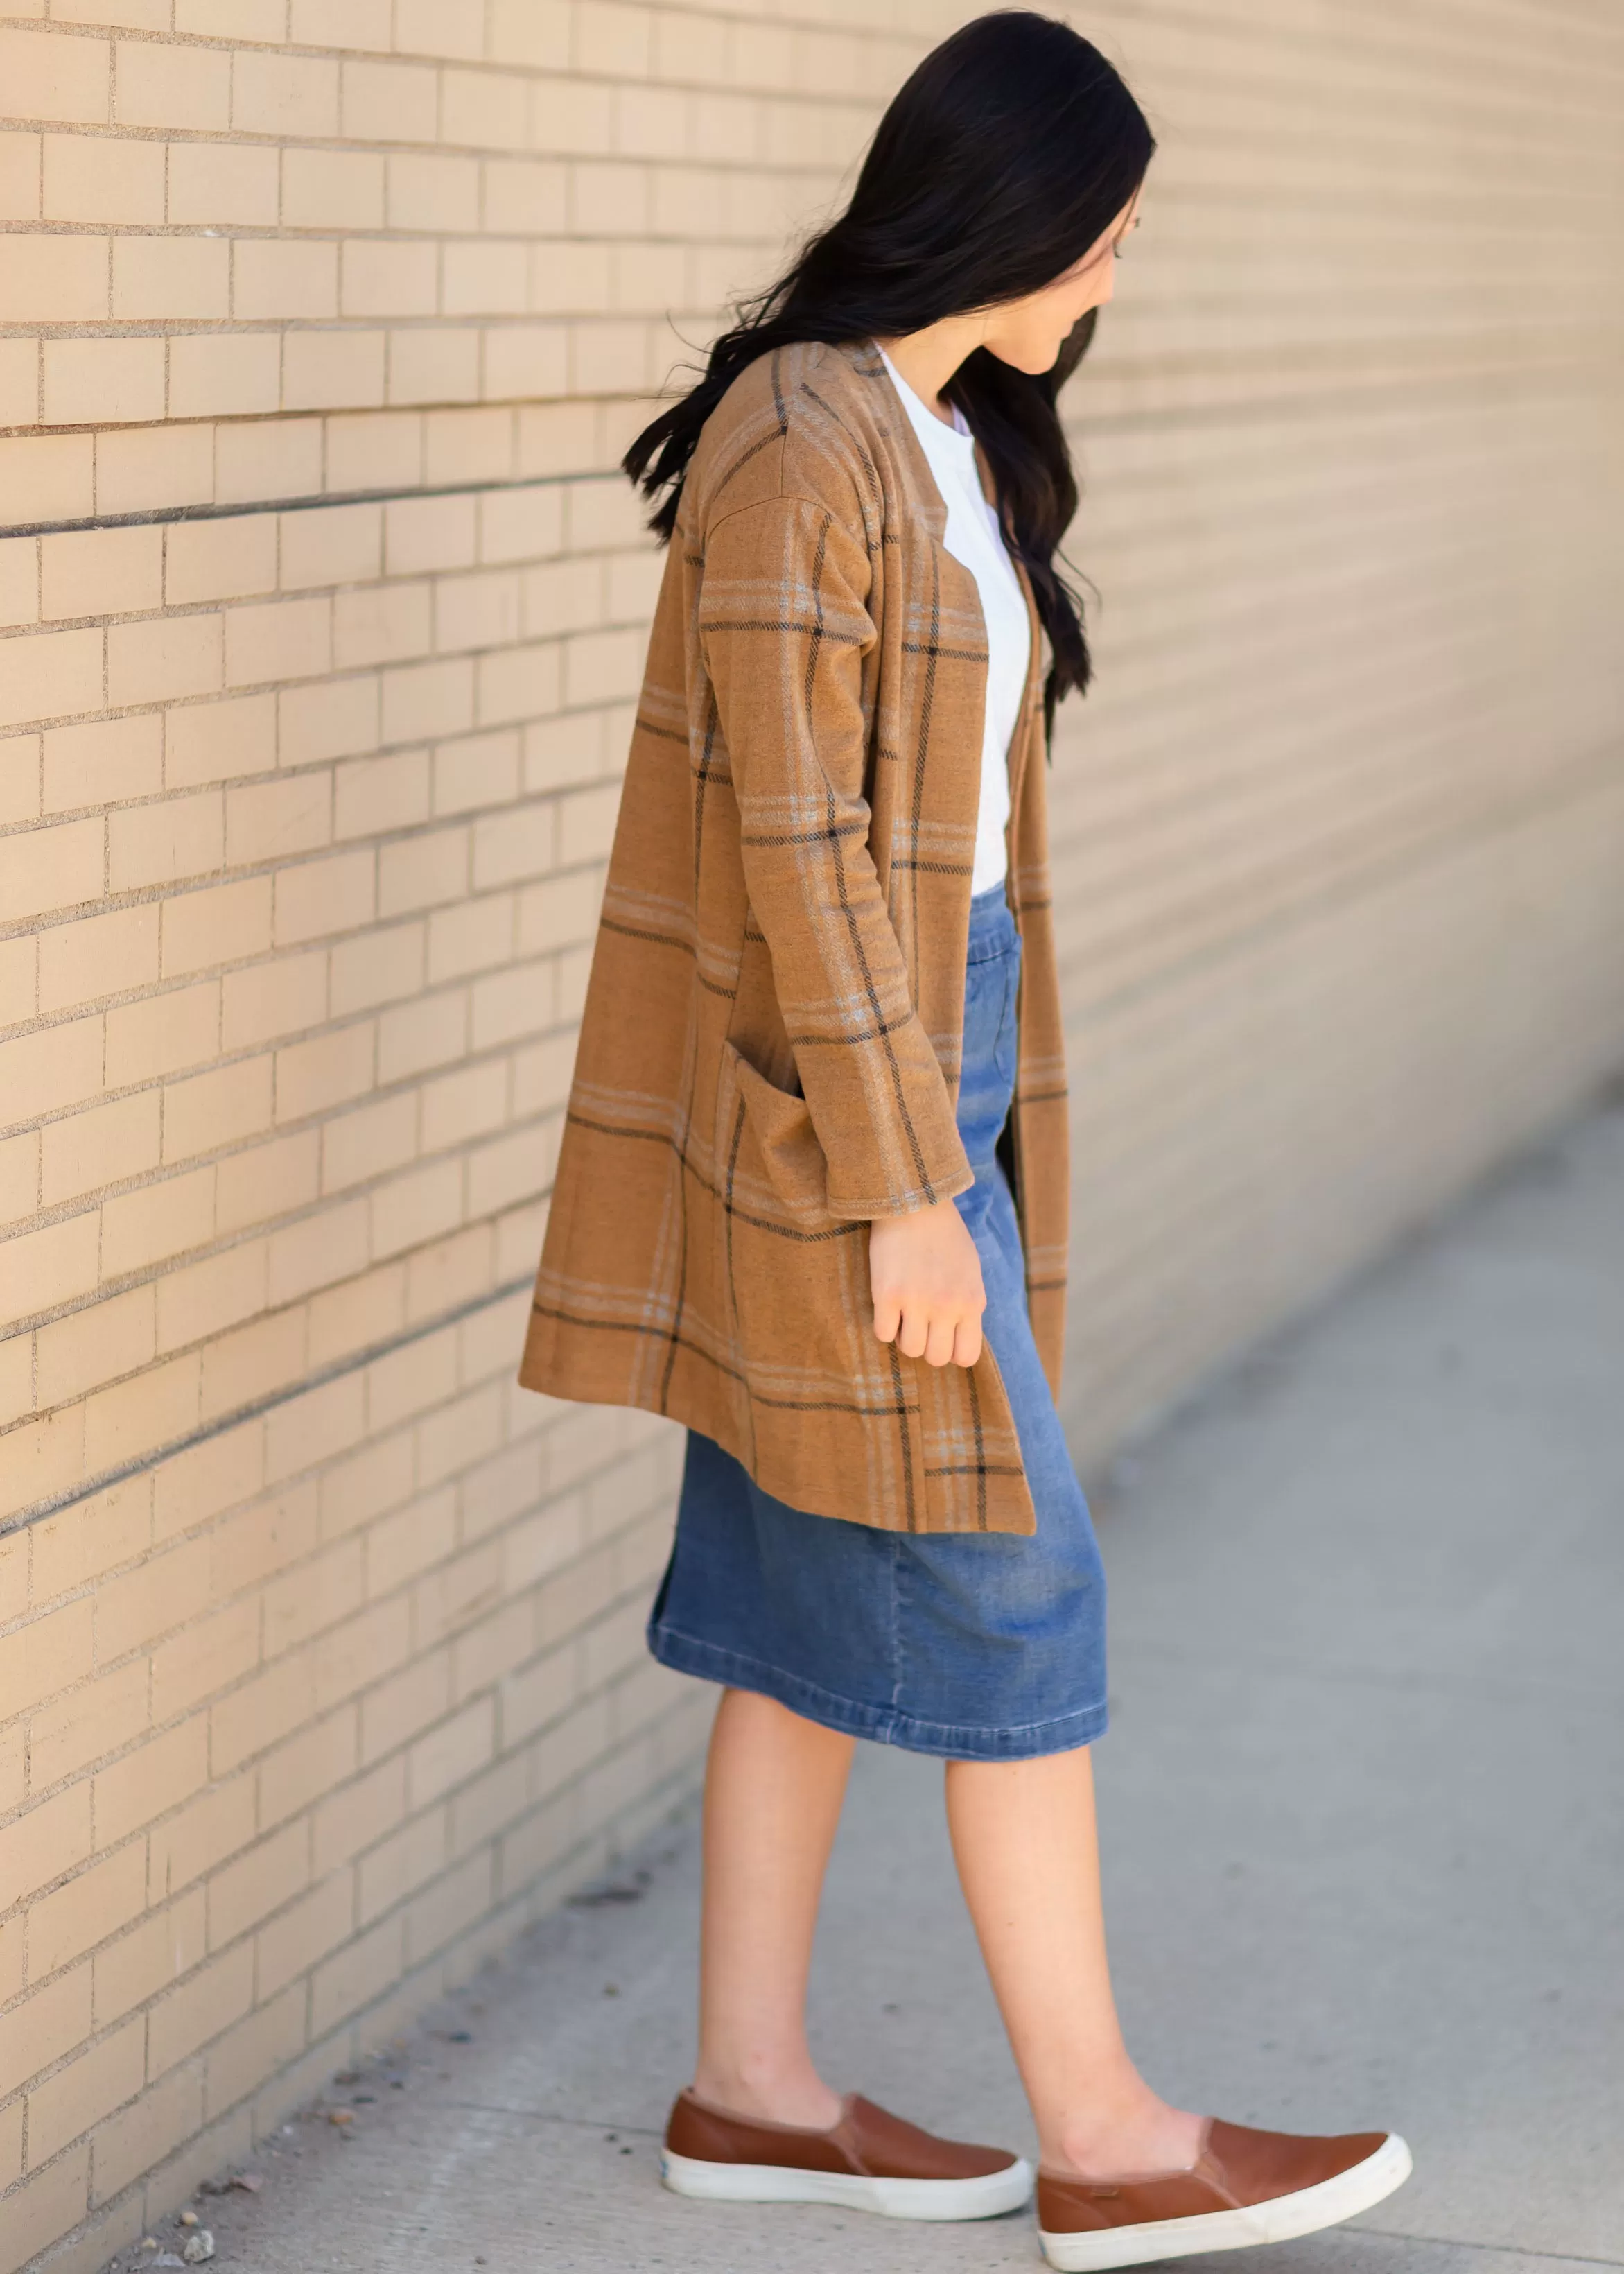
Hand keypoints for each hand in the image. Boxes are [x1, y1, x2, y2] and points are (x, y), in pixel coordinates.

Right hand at [868, 1199, 985, 1367]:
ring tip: (903, 1314)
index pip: (965, 1356)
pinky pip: (883, 1334)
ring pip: (910, 1350)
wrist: (915, 1201)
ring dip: (904, 1336)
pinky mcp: (887, 1294)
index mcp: (972, 1301)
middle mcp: (947, 1306)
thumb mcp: (971, 1272)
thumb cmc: (945, 1236)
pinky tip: (887, 1306)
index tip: (941, 1335)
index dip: (950, 1351)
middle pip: (935, 1357)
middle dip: (926, 1344)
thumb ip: (968, 1305)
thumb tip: (958, 1337)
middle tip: (920, 1323)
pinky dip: (884, 1325)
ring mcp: (917, 1301)